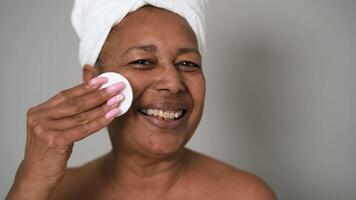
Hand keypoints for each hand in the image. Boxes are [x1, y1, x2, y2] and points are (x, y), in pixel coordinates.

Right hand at [7, 76, 124, 199]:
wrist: (37, 175)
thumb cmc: (50, 152)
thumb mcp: (55, 129)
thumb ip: (67, 114)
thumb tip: (93, 97)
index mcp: (38, 111)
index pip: (66, 95)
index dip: (86, 86)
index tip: (104, 80)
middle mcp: (39, 118)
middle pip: (76, 103)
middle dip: (99, 94)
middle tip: (117, 87)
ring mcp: (45, 129)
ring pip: (81, 116)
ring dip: (103, 107)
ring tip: (118, 100)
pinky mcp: (55, 141)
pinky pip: (83, 129)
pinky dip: (100, 121)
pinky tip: (112, 115)